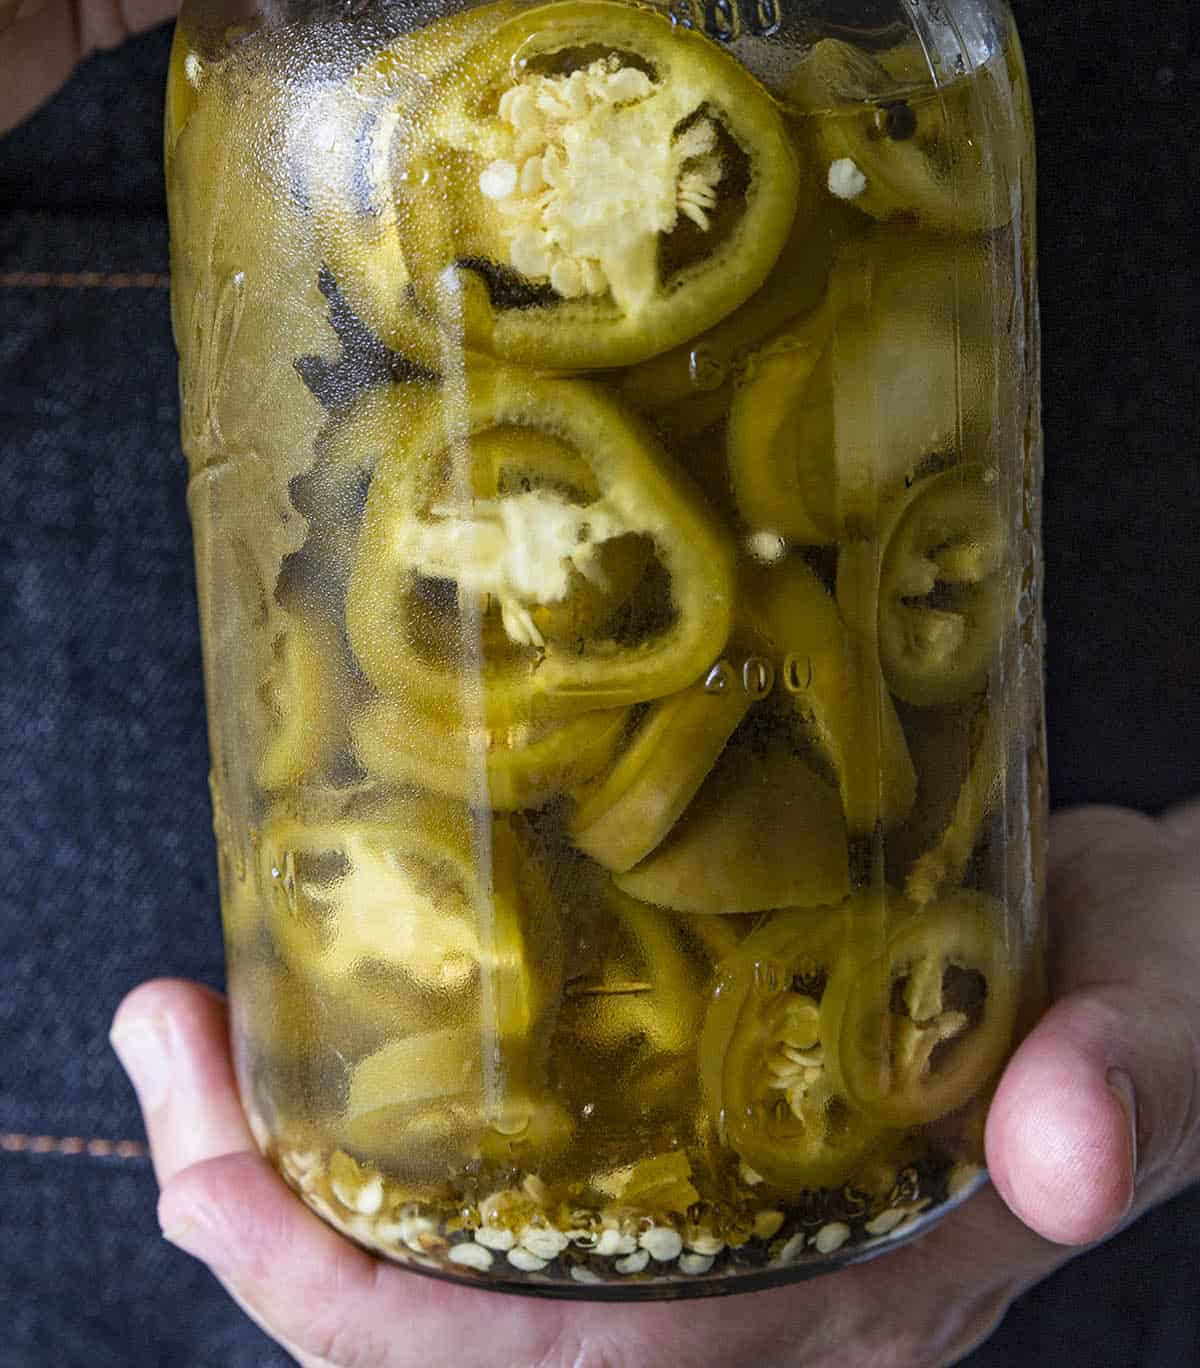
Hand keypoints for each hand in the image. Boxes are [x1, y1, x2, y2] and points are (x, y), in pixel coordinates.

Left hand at [111, 800, 1199, 1367]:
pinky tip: (322, 1021)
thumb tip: (1066, 1144)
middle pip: (467, 1347)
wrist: (1153, 962)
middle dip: (276, 1242)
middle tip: (167, 1058)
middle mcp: (755, 1285)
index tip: (231, 1180)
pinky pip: (509, 1180)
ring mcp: (717, 1222)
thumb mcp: (1160, 1016)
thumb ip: (1125, 1076)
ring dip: (294, 1177)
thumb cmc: (1158, 993)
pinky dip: (382, 1123)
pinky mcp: (696, 1134)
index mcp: (848, 1293)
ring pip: (461, 1276)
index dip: (385, 1315)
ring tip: (189, 1036)